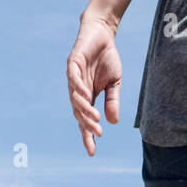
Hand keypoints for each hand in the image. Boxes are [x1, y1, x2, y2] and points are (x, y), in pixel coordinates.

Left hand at [66, 15, 121, 156]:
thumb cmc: (107, 59)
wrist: (103, 34)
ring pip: (75, 99)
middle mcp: (78, 90)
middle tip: (97, 134)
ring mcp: (74, 78)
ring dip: (84, 110)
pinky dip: (78, 89)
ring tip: (95, 119)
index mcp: (87, 97)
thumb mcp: (114, 83)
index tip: (92, 152)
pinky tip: (86, 97)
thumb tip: (112, 122)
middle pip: (79, 113)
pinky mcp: (72, 64)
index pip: (85, 121)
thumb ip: (112, 101)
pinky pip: (73, 79)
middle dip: (87, 126)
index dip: (87, 136)